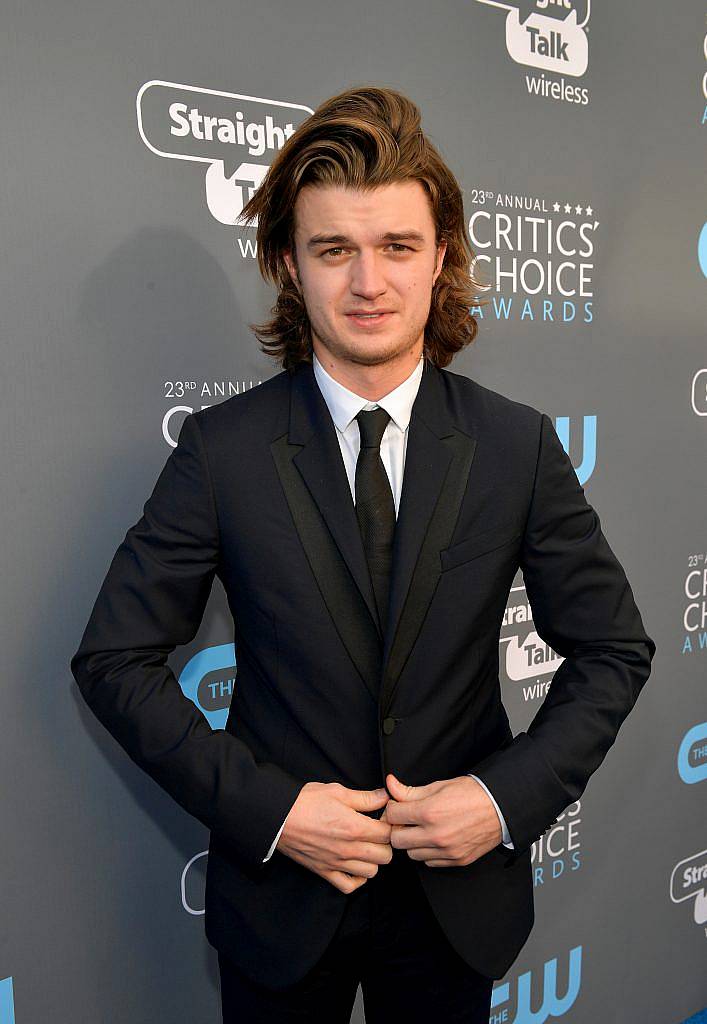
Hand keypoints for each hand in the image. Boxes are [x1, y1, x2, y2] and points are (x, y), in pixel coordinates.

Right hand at [277, 782, 393, 892]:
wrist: (278, 817)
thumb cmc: (305, 802)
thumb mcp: (337, 792)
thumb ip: (365, 797)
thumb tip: (386, 796)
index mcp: (355, 827)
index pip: (388, 833)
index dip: (390, 824)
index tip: (384, 818)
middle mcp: (349, 849)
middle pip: (385, 855)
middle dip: (385, 843)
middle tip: (376, 831)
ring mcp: (337, 863)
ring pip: (372, 872)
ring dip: (373, 860)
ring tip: (366, 846)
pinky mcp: (325, 872)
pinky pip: (350, 886)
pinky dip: (357, 879)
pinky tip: (355, 864)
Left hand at [381, 772, 501, 866]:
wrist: (501, 807)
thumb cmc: (472, 793)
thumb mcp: (439, 786)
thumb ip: (410, 791)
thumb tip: (390, 785)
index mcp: (429, 812)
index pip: (392, 815)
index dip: (392, 809)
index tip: (398, 807)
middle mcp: (436, 835)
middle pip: (397, 840)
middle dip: (398, 828)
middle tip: (406, 820)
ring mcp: (446, 851)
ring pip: (412, 854)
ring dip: (412, 842)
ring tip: (422, 829)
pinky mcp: (456, 860)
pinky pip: (430, 862)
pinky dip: (428, 852)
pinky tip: (435, 839)